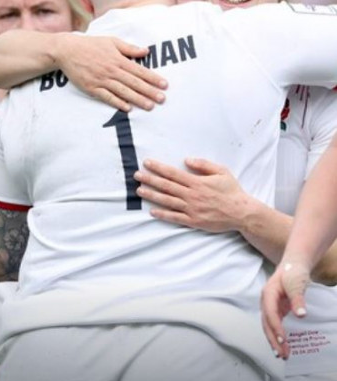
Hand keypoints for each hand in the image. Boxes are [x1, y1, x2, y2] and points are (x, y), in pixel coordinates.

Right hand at [57, 35, 166, 111]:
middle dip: (149, 91)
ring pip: (123, 91)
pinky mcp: (91, 87)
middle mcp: (112, 70)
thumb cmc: (90, 45)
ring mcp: (101, 80)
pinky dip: (117, 102)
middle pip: (134, 83)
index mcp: (118, 59)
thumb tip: (146, 51)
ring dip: (137, 99)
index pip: (140, 70)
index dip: (153, 78)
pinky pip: (107, 97)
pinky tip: (127, 108)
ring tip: (149, 106)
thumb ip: (129, 48)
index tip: (164, 85)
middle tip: (162, 99)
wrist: (67, 50)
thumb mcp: (111, 41)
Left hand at [134, 157, 251, 232]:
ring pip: (168, 201)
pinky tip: (152, 211)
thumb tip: (187, 160)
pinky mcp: (194, 221)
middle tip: (137, 175)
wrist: (243, 213)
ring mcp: (192, 209)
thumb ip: (204, 165)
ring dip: (152, 195)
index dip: (158, 168)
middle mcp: (192, 195)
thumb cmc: (232, 191)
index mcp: (197, 182)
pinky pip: (175, 217)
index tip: (147, 163)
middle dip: (150, 179)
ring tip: (139, 191)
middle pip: (166, 186)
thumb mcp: (222, 172)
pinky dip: (163, 214)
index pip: (173, 173)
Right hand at [261, 260, 309, 358]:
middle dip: (273, 340)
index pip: (270, 314)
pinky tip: (283, 344)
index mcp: (268, 294)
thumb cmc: (293, 271)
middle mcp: (266, 301)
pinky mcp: (276, 309)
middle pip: (266, 323)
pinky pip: (275, 324)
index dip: (276, 328)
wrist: (293, 264)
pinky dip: (278, 334)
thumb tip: (301, 314)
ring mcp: (270, 305)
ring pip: (269, 326)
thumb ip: (298, 298)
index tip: (283, 341)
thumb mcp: (296, 283)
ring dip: (274, 340)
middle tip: (281, 355)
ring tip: (283, 355)